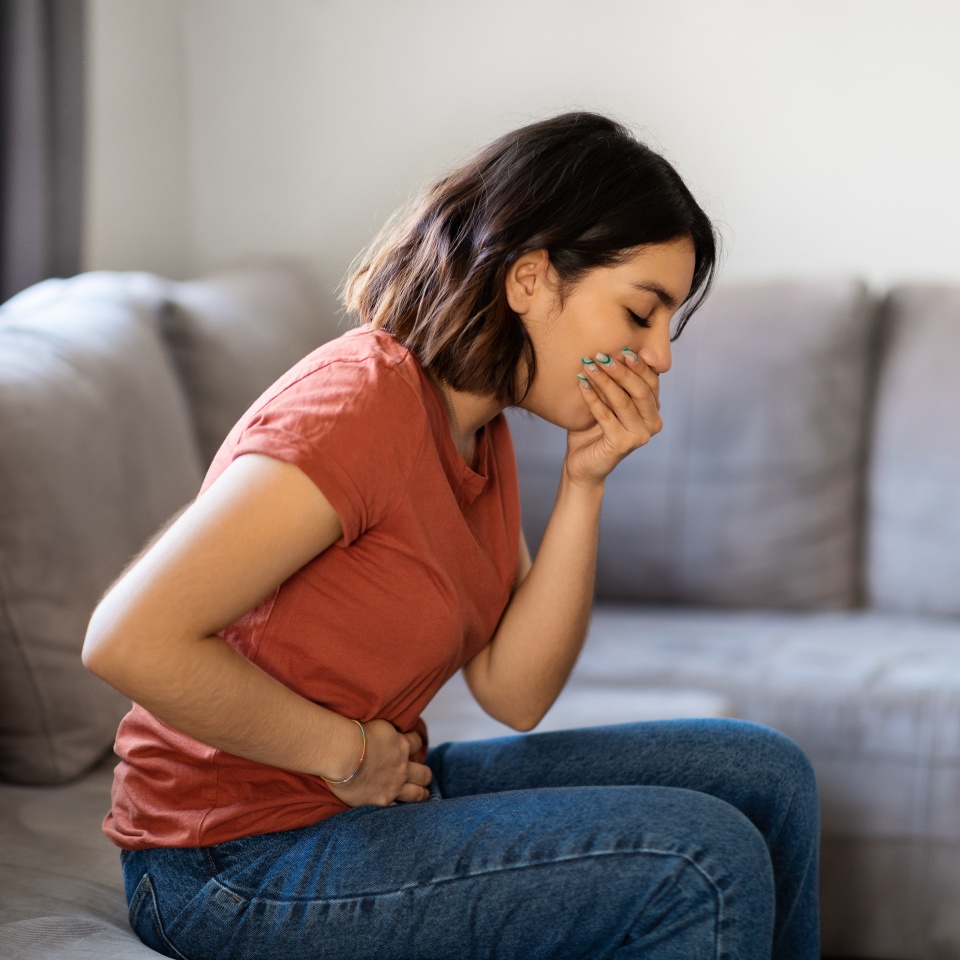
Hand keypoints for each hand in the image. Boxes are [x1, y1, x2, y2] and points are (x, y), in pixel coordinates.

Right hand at [325, 719, 431, 807]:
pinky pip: (398, 808)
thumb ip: (387, 731)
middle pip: (424, 773)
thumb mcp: (378, 725)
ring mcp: (394, 787)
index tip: (412, 745)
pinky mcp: (382, 801)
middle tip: (424, 776)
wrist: (343, 755)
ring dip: (422, 793)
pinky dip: (400, 807)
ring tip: (423, 794)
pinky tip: (400, 806)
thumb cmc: (355, 735)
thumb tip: (389, 731)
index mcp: (402, 745)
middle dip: (425, 774)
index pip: (417, 742)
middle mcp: (402, 767)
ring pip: (417, 794)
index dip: (415, 742)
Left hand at [565, 349, 661, 487]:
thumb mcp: (608, 402)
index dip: (638, 364)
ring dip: (604, 381)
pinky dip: (592, 398)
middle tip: (601, 355)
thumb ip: (616, 383)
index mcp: (653, 410)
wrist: (583, 464)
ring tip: (588, 365)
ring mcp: (639, 436)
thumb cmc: (594, 430)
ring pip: (622, 402)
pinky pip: (605, 416)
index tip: (621, 348)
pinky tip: (581, 384)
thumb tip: (612, 351)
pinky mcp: (622, 444)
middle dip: (621, 370)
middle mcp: (652, 423)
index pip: (651, 382)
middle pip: (640, 390)